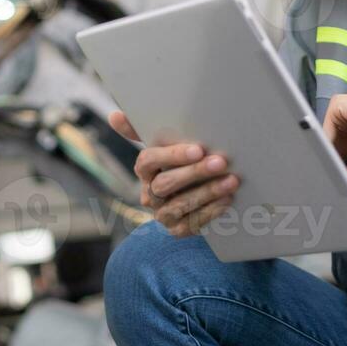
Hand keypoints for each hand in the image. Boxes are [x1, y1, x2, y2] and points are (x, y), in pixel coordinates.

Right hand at [108, 110, 238, 236]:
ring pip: (180, 204)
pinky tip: (227, 199)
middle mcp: (149, 194)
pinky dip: (211, 211)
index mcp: (144, 169)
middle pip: (165, 184)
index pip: (148, 161)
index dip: (172, 156)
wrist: (192, 194)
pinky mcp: (177, 230)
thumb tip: (114, 116)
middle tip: (220, 162)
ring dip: (207, 192)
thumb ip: (141, 129)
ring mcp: (162, 214)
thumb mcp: (164, 144)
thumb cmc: (179, 162)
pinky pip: (192, 223)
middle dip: (194, 173)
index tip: (198, 149)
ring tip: (231, 181)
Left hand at [324, 87, 346, 180]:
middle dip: (332, 159)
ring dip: (327, 154)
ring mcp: (345, 108)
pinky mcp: (338, 104)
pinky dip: (326, 147)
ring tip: (327, 174)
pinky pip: (326, 129)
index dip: (340, 159)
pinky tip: (329, 162)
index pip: (344, 143)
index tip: (336, 177)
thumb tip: (346, 182)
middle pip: (334, 139)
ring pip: (328, 135)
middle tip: (328, 179)